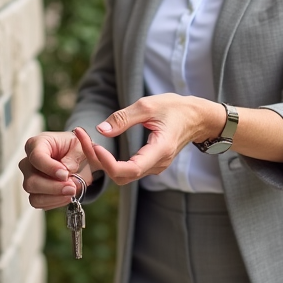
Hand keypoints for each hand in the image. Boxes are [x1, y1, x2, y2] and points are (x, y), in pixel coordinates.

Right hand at [18, 128, 100, 209]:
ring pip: (34, 195)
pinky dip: (55, 202)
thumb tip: (66, 170)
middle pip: (31, 181)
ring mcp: (30, 179)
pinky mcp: (35, 192)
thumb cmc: (75, 148)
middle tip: (71, 187)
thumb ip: (73, 157)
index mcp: (37, 144)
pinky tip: (67, 196)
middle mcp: (28, 163)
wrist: (79, 159)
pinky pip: (40, 203)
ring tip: (71, 192)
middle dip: (53, 187)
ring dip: (54, 197)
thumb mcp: (79, 146)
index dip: (50, 168)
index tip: (65, 174)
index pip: (36, 157)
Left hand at [75, 93, 224, 184]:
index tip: (96, 146)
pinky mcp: (151, 164)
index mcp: (160, 150)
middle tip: (85, 140)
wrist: (197, 117)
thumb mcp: (149, 105)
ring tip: (88, 143)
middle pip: (123, 176)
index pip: (132, 169)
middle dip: (100, 162)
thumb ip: (124, 117)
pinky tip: (100, 148)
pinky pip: (128, 170)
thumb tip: (101, 129)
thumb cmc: (175, 108)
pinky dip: (111, 162)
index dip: (110, 163)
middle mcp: (158, 164)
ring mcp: (155, 166)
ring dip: (103, 163)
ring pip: (124, 175)